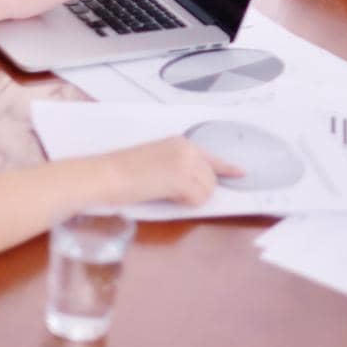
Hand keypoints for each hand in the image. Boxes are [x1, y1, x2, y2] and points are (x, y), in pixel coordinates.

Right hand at [120, 136, 243, 205]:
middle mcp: (187, 148)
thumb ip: (177, 167)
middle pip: (211, 177)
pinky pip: (198, 198)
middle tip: (173, 194)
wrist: (104, 175)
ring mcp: (185, 162)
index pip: (211, 156)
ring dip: (192, 198)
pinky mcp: (180, 178)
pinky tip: (168, 197)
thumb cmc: (121, 174)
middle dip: (198, 190)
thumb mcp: (154, 161)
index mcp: (180, 142)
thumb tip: (194, 184)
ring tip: (167, 193)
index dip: (227, 167)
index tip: (241, 172)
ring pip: (208, 189)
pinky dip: (187, 203)